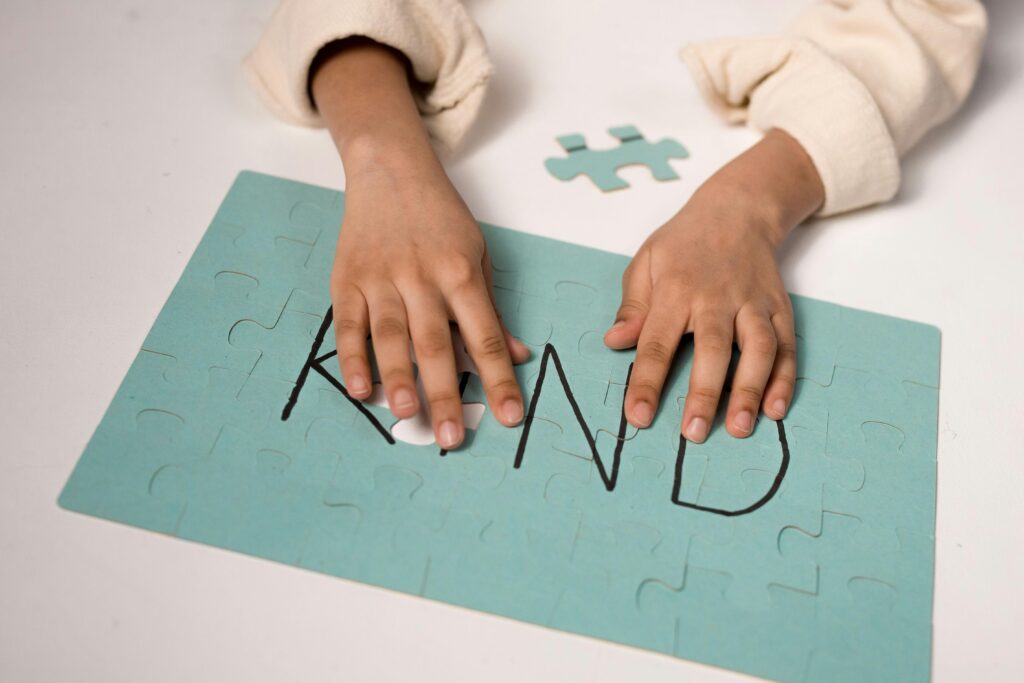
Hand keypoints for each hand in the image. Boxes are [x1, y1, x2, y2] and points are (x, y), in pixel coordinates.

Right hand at [333, 155, 528, 448]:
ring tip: (406, 414)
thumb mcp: (478, 256)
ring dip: (398, 377)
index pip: (485, 335)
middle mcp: (422, 277)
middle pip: (436, 343)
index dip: (499, 379)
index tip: (510, 417)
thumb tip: (516, 356)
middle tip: (450, 436)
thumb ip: (490, 310)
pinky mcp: (347, 279)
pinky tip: (360, 389)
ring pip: (391, 335)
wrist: (391, 170)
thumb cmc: (441, 219)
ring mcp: (382, 278)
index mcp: (461, 273)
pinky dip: (352, 357)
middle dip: (445, 392)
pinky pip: (348, 324)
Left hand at [604, 129, 823, 441]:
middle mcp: (717, 298)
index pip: (656, 342)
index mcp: (676, 289)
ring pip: (758, 349)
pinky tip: (776, 409)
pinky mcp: (779, 308)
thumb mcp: (646, 261)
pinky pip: (787, 346)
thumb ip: (632, 305)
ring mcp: (752, 303)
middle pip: (713, 348)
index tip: (638, 417)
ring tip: (740, 428)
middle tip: (694, 433)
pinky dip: (785, 378)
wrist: (738, 209)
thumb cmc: (684, 242)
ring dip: (751, 390)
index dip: (646, 381)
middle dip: (704, 393)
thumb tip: (615, 341)